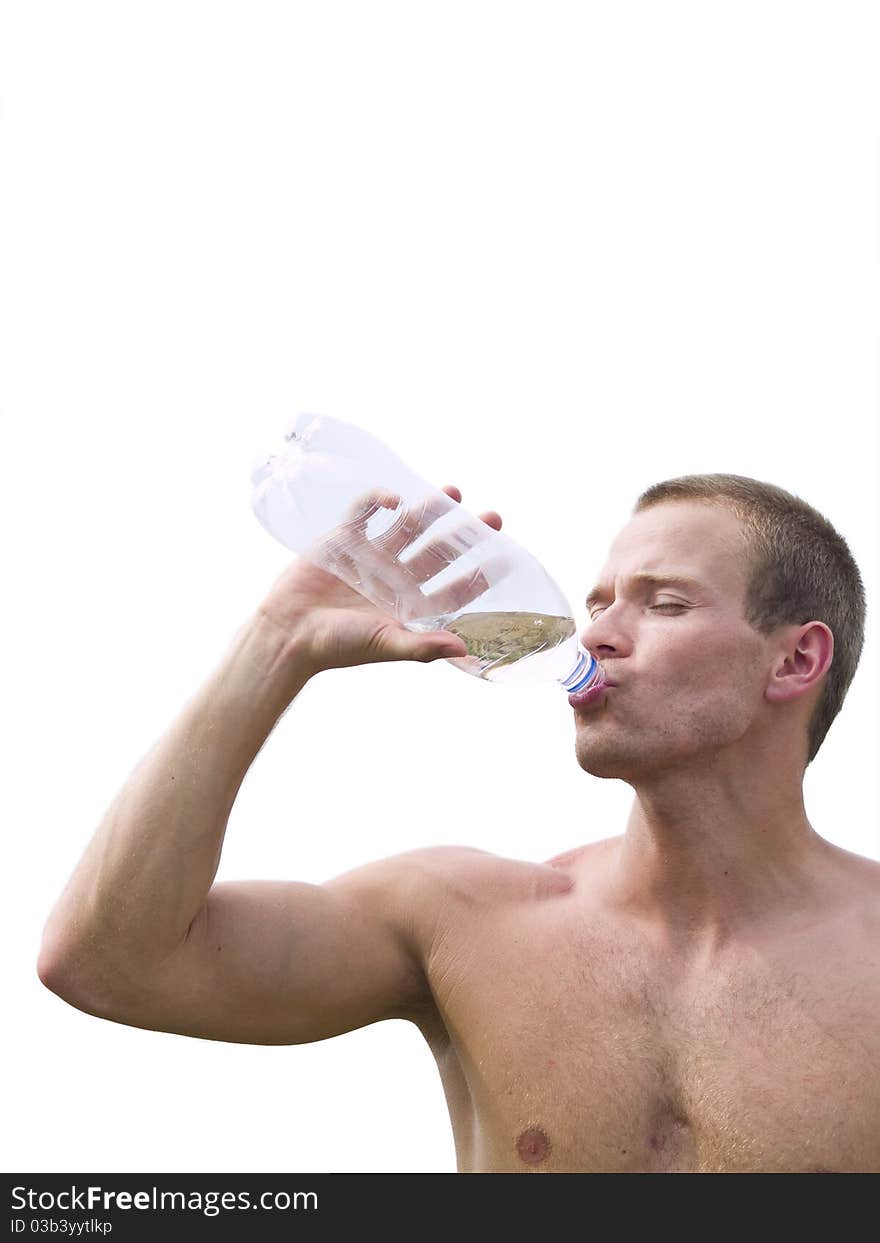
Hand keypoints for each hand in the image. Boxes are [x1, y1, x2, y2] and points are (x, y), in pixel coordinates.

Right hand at [257, 485, 503, 673]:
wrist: (288, 633)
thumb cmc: (337, 647)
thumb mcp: (385, 644)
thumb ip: (423, 646)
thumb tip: (465, 648)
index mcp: (410, 606)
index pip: (454, 589)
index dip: (480, 575)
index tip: (505, 559)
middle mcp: (396, 579)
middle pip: (439, 552)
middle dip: (464, 535)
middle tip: (493, 518)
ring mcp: (372, 557)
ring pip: (408, 527)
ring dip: (431, 510)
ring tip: (454, 493)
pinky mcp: (344, 539)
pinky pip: (366, 512)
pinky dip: (379, 501)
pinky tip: (394, 499)